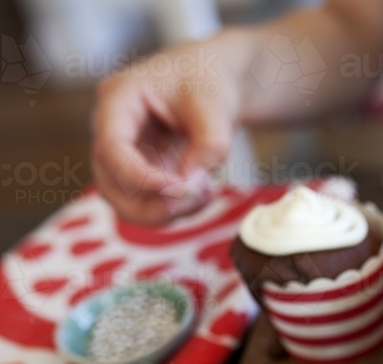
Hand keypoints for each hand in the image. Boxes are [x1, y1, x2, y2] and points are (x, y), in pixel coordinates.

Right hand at [91, 42, 240, 225]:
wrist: (214, 78)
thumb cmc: (208, 81)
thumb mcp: (216, 106)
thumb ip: (209, 145)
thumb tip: (190, 186)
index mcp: (118, 99)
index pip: (111, 149)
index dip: (140, 178)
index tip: (180, 187)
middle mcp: (111, 129)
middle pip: (110, 184)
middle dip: (153, 204)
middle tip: (196, 197)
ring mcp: (124, 153)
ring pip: (127, 201)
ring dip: (167, 211)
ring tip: (207, 193)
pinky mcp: (142, 171)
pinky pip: (149, 202)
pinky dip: (177, 208)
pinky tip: (206, 192)